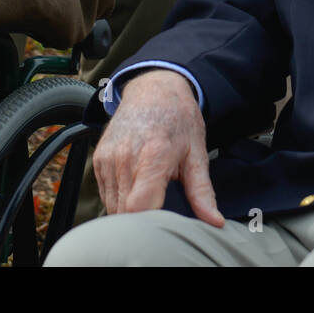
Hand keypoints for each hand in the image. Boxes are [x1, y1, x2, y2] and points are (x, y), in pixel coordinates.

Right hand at [93, 69, 223, 226]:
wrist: (153, 89)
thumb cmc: (178, 119)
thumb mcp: (197, 154)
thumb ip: (202, 191)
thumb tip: (214, 221)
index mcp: (153, 156)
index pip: (139, 207)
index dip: (149, 222)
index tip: (164, 223)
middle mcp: (125, 157)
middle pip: (125, 211)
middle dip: (142, 220)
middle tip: (161, 211)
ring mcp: (109, 158)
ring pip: (112, 206)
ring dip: (129, 210)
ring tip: (149, 194)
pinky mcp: (99, 158)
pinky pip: (106, 193)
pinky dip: (119, 198)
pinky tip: (136, 184)